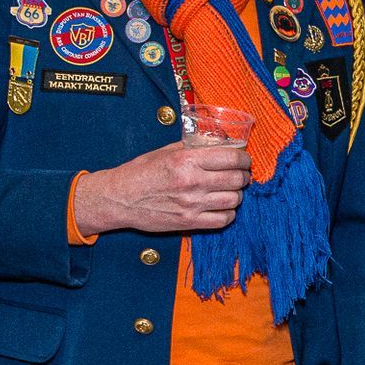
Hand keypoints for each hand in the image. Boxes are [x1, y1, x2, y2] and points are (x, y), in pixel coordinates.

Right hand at [73, 142, 250, 235]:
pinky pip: (223, 220)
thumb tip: (218, 142)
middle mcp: (192, 182)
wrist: (120, 199)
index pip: (232, 158)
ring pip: (234, 200)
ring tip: (231, 190)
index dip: (244, 159)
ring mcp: (192, 204)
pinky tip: (222, 207)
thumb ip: (193, 147)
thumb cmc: (141, 172)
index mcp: (187, 160)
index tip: (244, 160)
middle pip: (237, 179)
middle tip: (241, 175)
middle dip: (244, 176)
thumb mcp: (166, 152)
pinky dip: (228, 213)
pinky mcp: (189, 222)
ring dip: (237, 194)